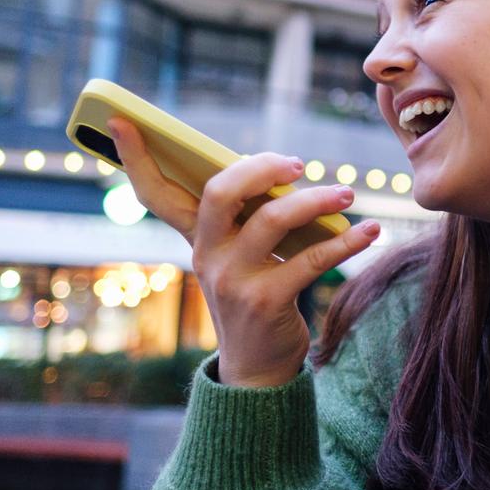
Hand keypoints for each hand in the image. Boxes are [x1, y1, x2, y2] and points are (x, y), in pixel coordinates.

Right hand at [107, 117, 380, 387]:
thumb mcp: (239, 257)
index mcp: (197, 239)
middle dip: (259, 168)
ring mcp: (234, 280)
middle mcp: (208, 256)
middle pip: (219, 193)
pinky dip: (347, 243)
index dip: (135, 157)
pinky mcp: (267, 301)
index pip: (155, 193)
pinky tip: (370, 231)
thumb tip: (284, 172)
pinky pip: (311, 260)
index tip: (119, 120)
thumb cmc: (255, 297)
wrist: (258, 369)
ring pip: (272, 220)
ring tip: (346, 194)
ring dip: (316, 201)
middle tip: (297, 163)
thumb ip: (248, 217)